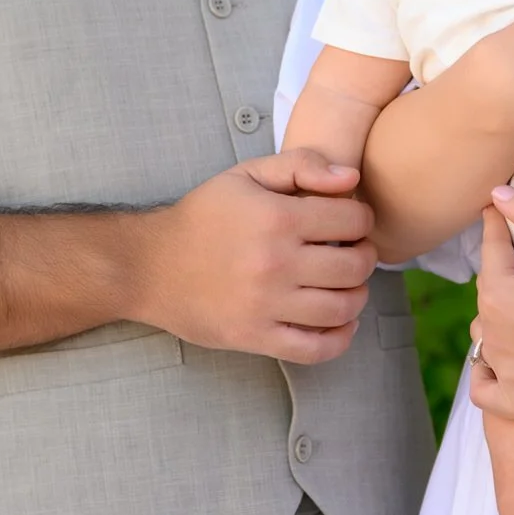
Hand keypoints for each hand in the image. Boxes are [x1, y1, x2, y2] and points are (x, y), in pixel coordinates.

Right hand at [129, 147, 375, 364]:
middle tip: (352, 252)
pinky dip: (341, 338)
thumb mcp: (246, 175)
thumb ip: (301, 165)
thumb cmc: (203, 216)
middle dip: (364, 256)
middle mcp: (276, 263)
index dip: (361, 218)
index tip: (350, 222)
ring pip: (344, 308)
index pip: (353, 220)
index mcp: (277, 218)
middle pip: (355, 266)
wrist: (150, 265)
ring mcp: (266, 305)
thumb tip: (350, 178)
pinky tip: (341, 322)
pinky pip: (317, 349)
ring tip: (346, 284)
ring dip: (357, 295)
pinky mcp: (256, 337)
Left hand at [468, 194, 513, 421]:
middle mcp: (494, 337)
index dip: (496, 231)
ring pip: (487, 343)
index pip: (491, 255)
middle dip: (501, 281)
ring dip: (497, 327)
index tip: (496, 215)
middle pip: (490, 301)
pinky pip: (487, 389)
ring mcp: (507, 375)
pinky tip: (502, 365)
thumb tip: (496, 193)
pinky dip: (489, 376)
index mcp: (500, 296)